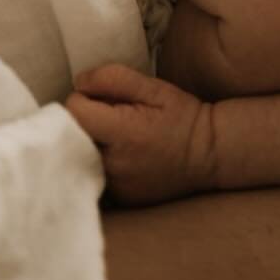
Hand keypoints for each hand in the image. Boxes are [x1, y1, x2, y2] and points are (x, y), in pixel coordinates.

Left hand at [66, 62, 213, 207]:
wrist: (208, 154)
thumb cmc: (181, 116)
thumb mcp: (154, 88)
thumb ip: (114, 79)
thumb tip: (78, 82)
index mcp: (123, 133)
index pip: (74, 113)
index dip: (81, 99)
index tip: (98, 98)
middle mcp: (114, 165)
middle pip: (71, 138)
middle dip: (82, 123)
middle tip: (105, 117)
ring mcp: (115, 187)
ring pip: (79, 159)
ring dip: (88, 144)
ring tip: (113, 136)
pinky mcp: (118, 200)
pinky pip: (94, 177)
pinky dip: (99, 163)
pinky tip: (119, 155)